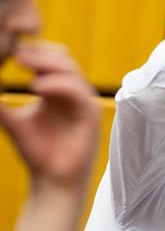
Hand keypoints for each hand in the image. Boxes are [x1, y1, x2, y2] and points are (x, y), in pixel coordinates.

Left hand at [0, 41, 99, 189]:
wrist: (53, 180)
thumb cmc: (37, 152)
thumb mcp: (13, 121)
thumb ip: (1, 104)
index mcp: (58, 90)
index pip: (51, 57)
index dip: (33, 50)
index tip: (9, 51)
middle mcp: (73, 93)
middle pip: (63, 57)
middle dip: (39, 52)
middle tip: (15, 54)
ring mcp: (84, 102)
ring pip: (72, 69)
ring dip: (47, 63)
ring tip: (23, 65)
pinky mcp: (90, 114)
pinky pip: (78, 90)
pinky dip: (58, 84)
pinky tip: (37, 87)